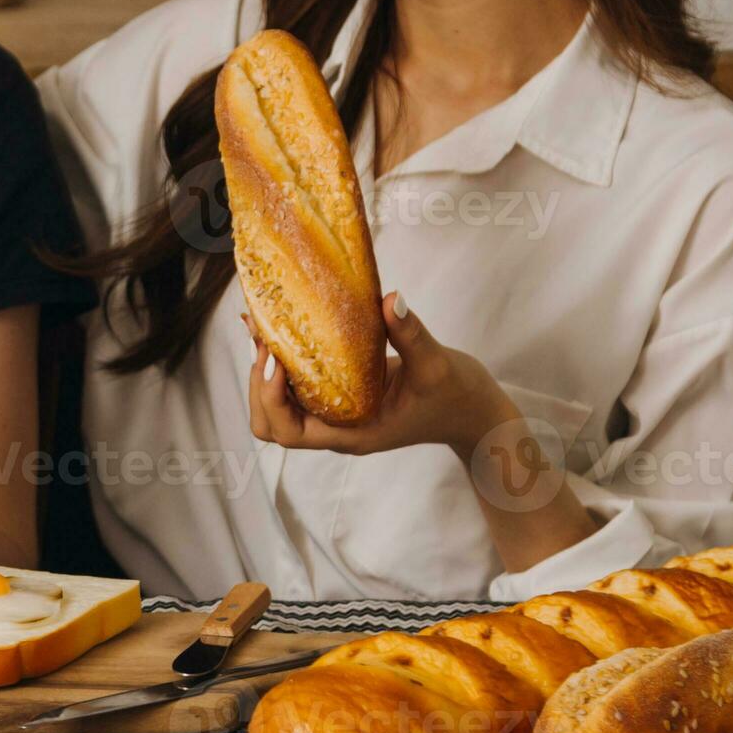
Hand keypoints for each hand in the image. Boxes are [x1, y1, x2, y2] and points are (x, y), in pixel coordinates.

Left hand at [248, 292, 519, 457]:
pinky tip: (280, 333)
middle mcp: (339, 430)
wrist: (472, 413)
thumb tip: (390, 299)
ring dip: (266, 377)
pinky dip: (283, 367)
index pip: (291, 432)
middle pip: (273, 426)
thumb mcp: (436, 364)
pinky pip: (299, 391)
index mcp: (355, 433)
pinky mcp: (343, 400)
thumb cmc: (456, 396)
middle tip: (267, 342)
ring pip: (280, 411)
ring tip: (267, 335)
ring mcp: (339, 417)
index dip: (271, 396)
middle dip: (259, 386)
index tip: (275, 356)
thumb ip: (411, 334)